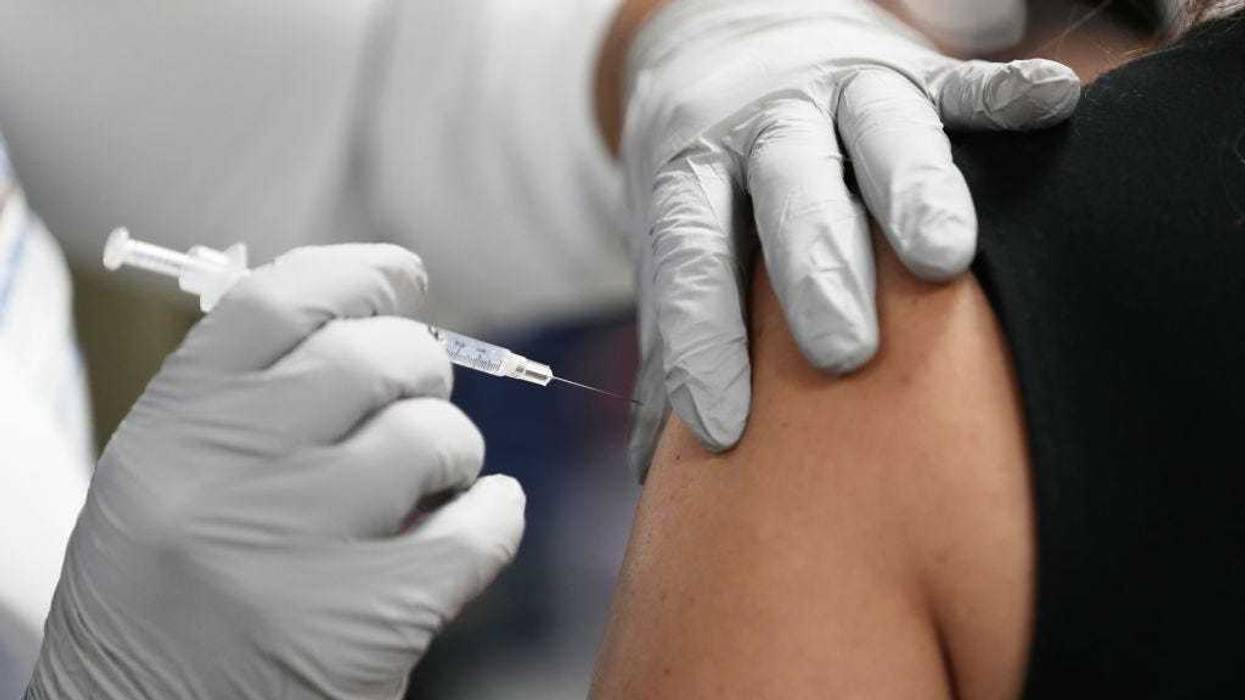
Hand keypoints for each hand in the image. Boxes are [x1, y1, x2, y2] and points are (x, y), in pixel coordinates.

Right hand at [27, 246, 524, 698]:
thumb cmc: (167, 603)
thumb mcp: (164, 485)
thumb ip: (246, 402)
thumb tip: (373, 320)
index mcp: (169, 432)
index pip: (280, 300)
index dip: (360, 273)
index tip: (403, 278)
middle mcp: (227, 478)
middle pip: (372, 356)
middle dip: (421, 366)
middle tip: (422, 396)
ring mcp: (298, 550)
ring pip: (432, 436)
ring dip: (453, 447)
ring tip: (434, 481)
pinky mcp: (367, 623)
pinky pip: (479, 528)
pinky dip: (496, 514)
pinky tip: (482, 518)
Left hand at [619, 0, 1081, 473]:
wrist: (724, 42)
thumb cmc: (711, 182)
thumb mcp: (672, 240)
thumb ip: (674, 337)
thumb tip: (656, 470)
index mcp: (693, 171)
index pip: (692, 256)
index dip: (703, 338)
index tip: (722, 427)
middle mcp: (765, 126)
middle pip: (790, 192)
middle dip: (817, 271)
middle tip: (841, 354)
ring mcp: (840, 90)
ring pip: (879, 130)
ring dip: (912, 190)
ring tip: (942, 259)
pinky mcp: (911, 69)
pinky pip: (960, 81)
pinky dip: (1003, 93)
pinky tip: (1054, 105)